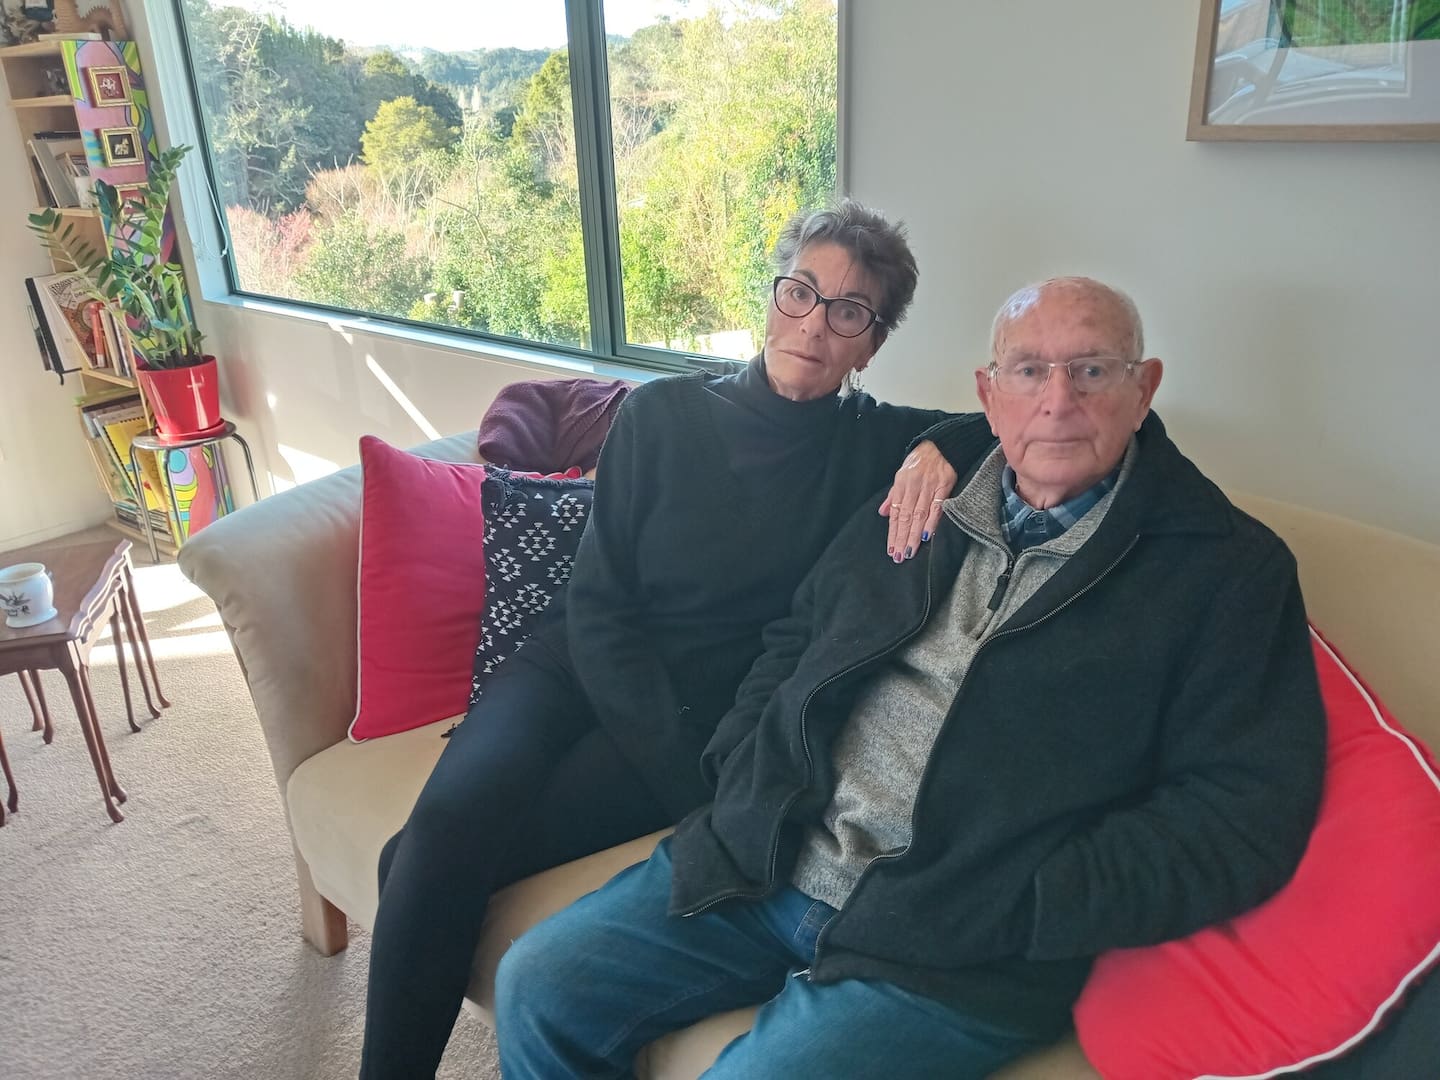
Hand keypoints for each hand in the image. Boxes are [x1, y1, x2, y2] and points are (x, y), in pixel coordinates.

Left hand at [879, 441, 956, 561]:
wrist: (942, 444)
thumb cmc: (920, 461)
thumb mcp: (902, 474)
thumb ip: (893, 495)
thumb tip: (883, 512)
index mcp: (901, 484)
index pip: (896, 513)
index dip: (893, 532)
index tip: (890, 549)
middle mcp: (913, 486)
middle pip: (906, 517)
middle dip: (901, 538)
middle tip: (898, 556)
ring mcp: (929, 486)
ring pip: (919, 515)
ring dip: (914, 535)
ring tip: (909, 551)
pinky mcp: (945, 484)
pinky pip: (937, 506)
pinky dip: (932, 522)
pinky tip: (927, 536)